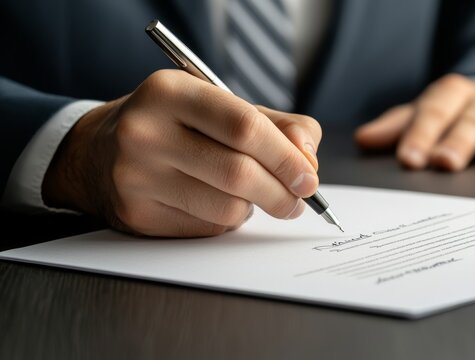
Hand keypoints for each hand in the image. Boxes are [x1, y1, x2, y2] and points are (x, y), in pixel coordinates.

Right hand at [42, 70, 321, 236]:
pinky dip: (227, 220)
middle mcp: (145, 132)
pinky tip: (217, 203)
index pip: (244, 126)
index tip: (309, 177)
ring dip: (254, 207)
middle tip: (298, 200)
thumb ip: (277, 125)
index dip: (286, 156)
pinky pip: (207, 228)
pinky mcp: (138, 215)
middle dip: (282, 192)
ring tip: (253, 195)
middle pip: (238, 173)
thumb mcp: (220, 106)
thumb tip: (308, 160)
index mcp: (169, 91)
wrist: (99, 152)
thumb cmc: (175, 125)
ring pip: (227, 208)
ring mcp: (136, 177)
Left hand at [355, 74, 474, 170]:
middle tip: (445, 163)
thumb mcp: (424, 116)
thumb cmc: (453, 115)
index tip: (408, 159)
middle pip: (469, 120)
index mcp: (450, 95)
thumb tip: (364, 140)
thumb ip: (396, 129)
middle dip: (457, 141)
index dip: (420, 135)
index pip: (432, 113)